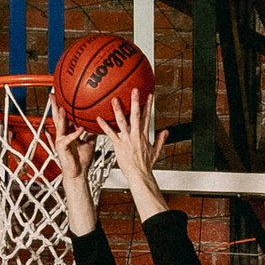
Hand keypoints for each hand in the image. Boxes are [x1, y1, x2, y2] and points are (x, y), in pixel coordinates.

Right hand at [48, 100, 99, 236]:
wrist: (78, 173)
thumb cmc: (83, 158)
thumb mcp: (90, 141)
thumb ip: (93, 130)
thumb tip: (102, 121)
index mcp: (68, 131)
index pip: (64, 115)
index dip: (62, 104)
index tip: (61, 92)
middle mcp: (62, 134)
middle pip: (57, 116)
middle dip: (55, 105)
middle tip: (52, 93)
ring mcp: (61, 140)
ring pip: (60, 126)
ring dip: (61, 117)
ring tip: (63, 107)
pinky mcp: (62, 148)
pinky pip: (68, 139)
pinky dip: (74, 134)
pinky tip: (80, 129)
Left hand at [108, 89, 164, 216]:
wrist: (139, 174)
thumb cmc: (145, 165)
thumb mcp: (156, 151)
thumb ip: (160, 140)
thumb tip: (166, 132)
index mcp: (144, 135)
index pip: (147, 117)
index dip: (148, 105)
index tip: (149, 95)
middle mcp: (135, 135)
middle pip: (136, 115)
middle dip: (136, 102)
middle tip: (134, 90)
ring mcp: (126, 139)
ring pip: (122, 122)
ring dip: (118, 110)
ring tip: (114, 100)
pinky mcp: (118, 145)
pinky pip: (110, 134)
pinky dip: (104, 126)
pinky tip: (98, 118)